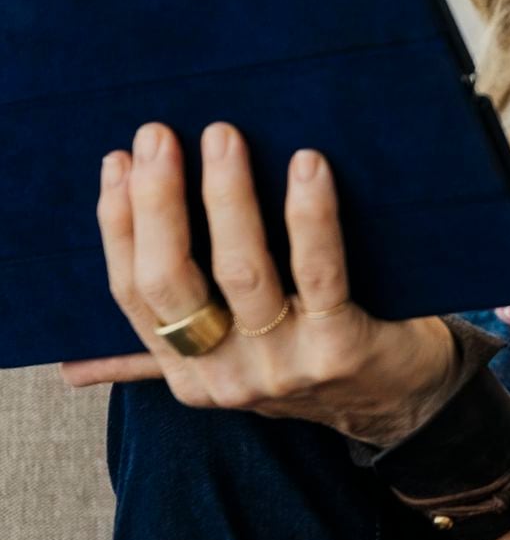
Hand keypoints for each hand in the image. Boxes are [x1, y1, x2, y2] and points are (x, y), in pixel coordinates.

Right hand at [61, 120, 465, 445]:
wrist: (406, 404)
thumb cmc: (317, 358)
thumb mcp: (235, 365)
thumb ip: (164, 353)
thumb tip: (72, 366)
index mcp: (190, 374)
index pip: (133, 293)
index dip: (120, 225)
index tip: (120, 161)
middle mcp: (228, 376)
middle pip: (172, 280)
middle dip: (160, 202)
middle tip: (161, 135)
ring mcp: (285, 364)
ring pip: (241, 271)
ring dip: (228, 198)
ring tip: (224, 137)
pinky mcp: (341, 348)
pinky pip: (320, 272)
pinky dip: (310, 216)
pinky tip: (308, 167)